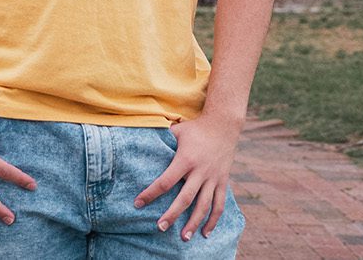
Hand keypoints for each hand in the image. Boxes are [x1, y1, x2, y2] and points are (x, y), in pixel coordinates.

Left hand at [133, 111, 242, 240]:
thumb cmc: (196, 127)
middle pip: (185, 198)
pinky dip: (213, 220)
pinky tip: (205, 232)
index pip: (166, 181)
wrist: (224, 124)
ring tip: (184, 237)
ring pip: (204, 205)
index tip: (138, 203)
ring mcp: (213, 178)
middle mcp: (200, 171)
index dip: (151, 193)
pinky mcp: (222, 181)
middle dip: (172, 215)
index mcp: (186, 159)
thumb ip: (161, 139)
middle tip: (159, 227)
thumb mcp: (177, 130)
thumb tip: (139, 140)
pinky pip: (219, 204)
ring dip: (194, 223)